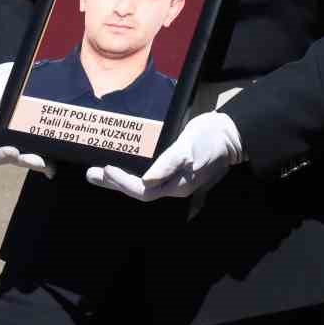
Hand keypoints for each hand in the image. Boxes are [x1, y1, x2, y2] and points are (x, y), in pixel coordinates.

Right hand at [0, 62, 52, 177]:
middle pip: (13, 160)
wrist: (17, 80)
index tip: (11, 150)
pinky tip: (54, 164)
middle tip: (35, 160)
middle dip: (24, 161)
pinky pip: (43, 153)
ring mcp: (23, 145)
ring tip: (46, 163)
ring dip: (37, 163)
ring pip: (29, 159)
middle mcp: (6, 146)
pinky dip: (49, 159)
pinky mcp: (38, 140)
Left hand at [85, 112, 243, 201]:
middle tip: (91, 173)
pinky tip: (125, 166)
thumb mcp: (190, 148)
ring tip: (99, 172)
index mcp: (177, 185)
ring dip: (120, 179)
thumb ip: (170, 163)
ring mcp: (175, 178)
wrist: (232, 133)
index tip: (106, 169)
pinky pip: (149, 175)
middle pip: (139, 190)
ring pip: (142, 184)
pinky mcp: (175, 167)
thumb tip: (148, 180)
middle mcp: (174, 186)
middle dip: (114, 183)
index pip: (143, 191)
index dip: (123, 183)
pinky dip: (133, 172)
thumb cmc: (211, 138)